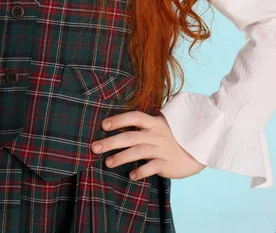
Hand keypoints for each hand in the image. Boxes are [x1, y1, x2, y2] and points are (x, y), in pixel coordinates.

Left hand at [91, 111, 206, 180]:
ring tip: (107, 163)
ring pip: (137, 152)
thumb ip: (144, 124)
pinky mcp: (167, 164)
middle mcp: (156, 134)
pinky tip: (131, 176)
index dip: (119, 120)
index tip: (103, 125)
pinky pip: (150, 168)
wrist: (198, 150)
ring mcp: (161, 149)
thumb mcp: (161, 125)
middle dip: (111, 142)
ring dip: (121, 158)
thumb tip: (120, 122)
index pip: (134, 117)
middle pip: (130, 136)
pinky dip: (140, 172)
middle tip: (94, 147)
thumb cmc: (173, 136)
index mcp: (155, 122)